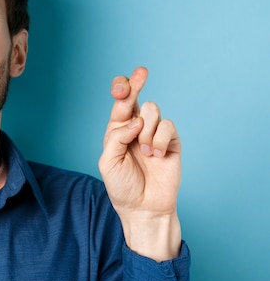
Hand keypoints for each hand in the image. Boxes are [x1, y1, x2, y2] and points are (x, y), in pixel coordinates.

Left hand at [98, 67, 181, 260]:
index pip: (120, 103)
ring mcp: (154, 134)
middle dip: (137, 83)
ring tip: (144, 151)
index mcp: (118, 130)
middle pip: (137, 98)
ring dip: (146, 129)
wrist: (144, 207)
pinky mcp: (171, 141)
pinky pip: (168, 126)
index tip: (123, 85)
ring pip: (152, 110)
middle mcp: (136, 128)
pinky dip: (159, 139)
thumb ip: (117, 138)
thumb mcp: (108, 162)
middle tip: (142, 72)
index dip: (122, 89)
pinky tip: (155, 155)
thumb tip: (135, 120)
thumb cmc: (122, 186)